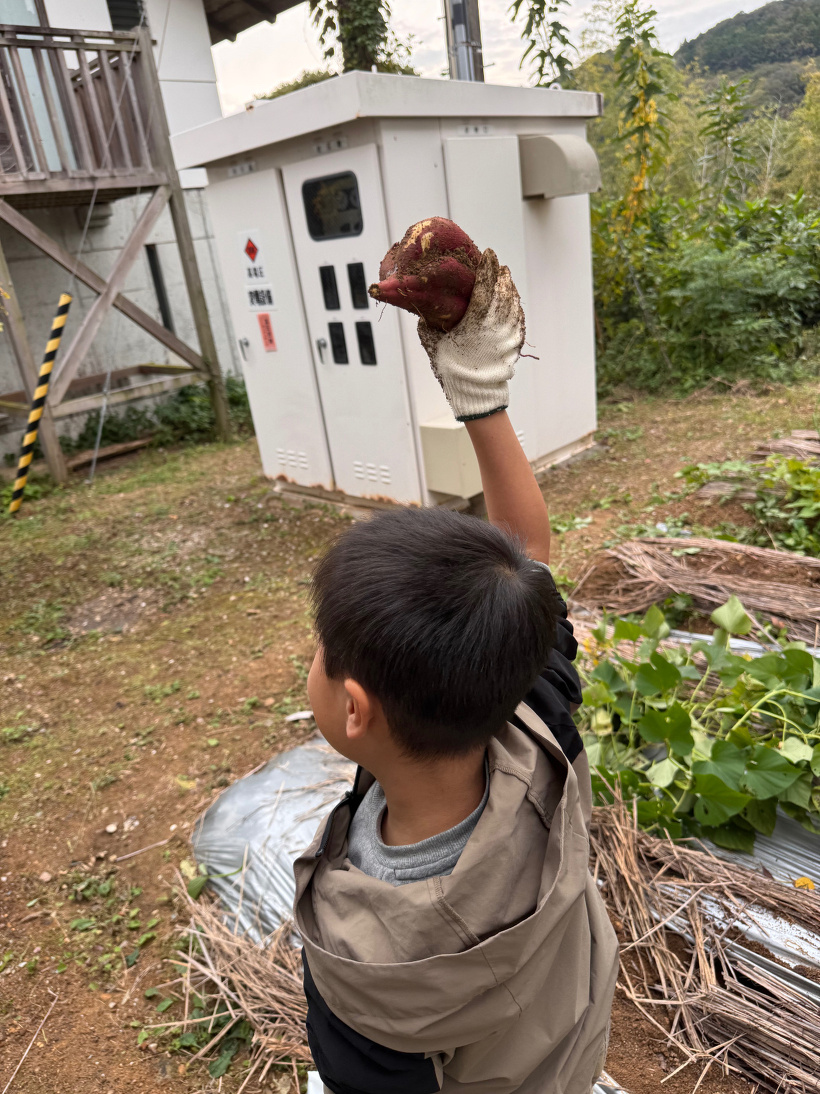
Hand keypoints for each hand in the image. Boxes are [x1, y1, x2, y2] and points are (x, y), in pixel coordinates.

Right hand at [417, 249, 525, 421]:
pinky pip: (518, 318)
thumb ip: (428, 325)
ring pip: (513, 302)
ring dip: (509, 288)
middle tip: (496, 265)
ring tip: (504, 278)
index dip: (487, 266)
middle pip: (503, 290)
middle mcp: (497, 323)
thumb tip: (422, 310)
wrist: (477, 396)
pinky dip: (515, 306)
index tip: (488, 253)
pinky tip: (511, 301)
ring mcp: (509, 333)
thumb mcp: (434, 345)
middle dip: (500, 275)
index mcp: (476, 320)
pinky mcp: (515, 343)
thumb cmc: (453, 371)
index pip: (485, 285)